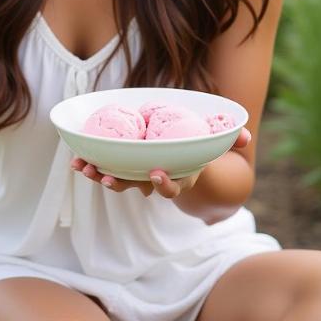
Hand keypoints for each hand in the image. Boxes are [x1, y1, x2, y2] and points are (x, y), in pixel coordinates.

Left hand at [71, 127, 250, 198]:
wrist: (184, 156)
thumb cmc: (200, 146)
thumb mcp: (215, 142)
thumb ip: (229, 138)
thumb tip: (246, 134)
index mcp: (180, 174)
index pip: (173, 185)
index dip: (164, 184)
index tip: (156, 175)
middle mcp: (157, 179)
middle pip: (137, 186)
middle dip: (119, 183)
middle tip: (105, 180)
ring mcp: (138, 173)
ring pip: (116, 178)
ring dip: (98, 175)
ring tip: (81, 168)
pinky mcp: (123, 164)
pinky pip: (105, 166)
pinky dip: (91, 163)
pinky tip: (75, 158)